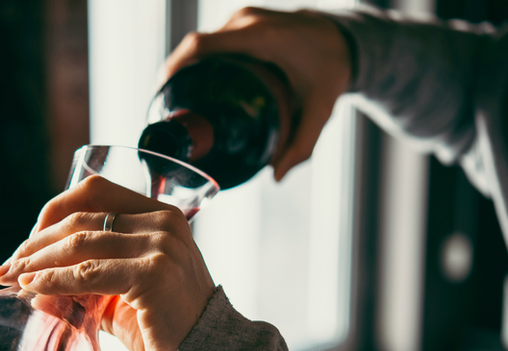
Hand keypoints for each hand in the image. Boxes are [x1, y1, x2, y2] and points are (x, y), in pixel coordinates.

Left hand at [0, 176, 215, 350]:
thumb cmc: (164, 331)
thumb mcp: (119, 299)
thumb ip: (81, 286)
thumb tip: (28, 285)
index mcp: (160, 215)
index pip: (95, 193)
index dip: (53, 212)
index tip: (26, 243)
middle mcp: (163, 222)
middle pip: (81, 218)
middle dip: (36, 243)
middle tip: (6, 266)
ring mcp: (161, 245)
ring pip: (80, 243)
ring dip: (38, 261)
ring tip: (12, 278)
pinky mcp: (153, 274)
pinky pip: (88, 273)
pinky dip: (53, 280)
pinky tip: (31, 289)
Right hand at [163, 7, 352, 180]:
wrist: (345, 38)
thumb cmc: (332, 70)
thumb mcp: (321, 109)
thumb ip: (302, 144)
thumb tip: (275, 176)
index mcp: (260, 37)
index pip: (202, 45)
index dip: (175, 66)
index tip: (163, 92)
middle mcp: (247, 22)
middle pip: (196, 46)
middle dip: (177, 74)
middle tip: (170, 110)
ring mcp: (244, 18)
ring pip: (202, 42)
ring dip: (187, 67)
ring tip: (180, 101)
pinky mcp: (243, 21)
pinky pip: (213, 39)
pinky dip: (200, 60)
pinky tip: (196, 84)